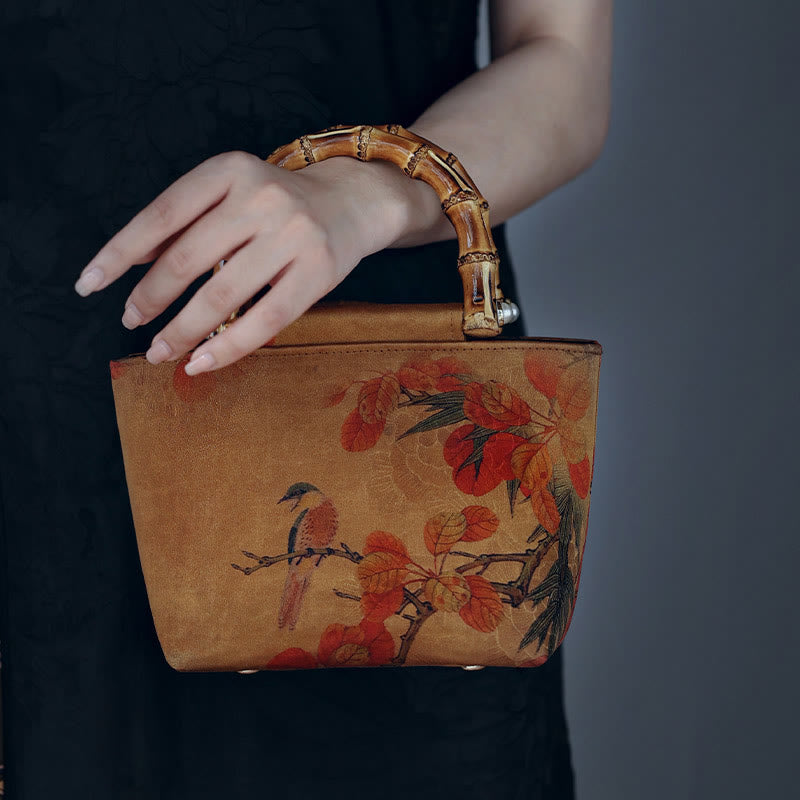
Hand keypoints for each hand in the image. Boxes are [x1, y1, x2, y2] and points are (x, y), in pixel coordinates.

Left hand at [73, 150, 416, 373]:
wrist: (352, 202)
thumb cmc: (278, 203)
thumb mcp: (230, 192)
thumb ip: (184, 219)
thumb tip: (129, 262)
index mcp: (229, 170)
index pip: (162, 215)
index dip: (119, 254)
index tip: (88, 286)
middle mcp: (261, 198)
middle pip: (188, 258)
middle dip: (150, 298)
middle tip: (132, 323)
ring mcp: (293, 236)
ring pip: (223, 294)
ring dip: (182, 330)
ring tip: (160, 350)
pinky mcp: (318, 273)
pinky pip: (265, 319)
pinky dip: (228, 346)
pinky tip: (202, 362)